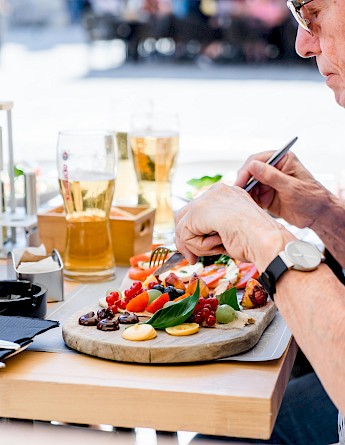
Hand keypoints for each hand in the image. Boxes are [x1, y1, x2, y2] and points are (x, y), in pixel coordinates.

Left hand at [175, 183, 292, 269]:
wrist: (266, 240)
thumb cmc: (257, 241)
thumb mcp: (232, 231)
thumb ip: (213, 230)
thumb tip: (191, 241)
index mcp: (228, 194)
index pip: (198, 211)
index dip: (195, 233)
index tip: (196, 251)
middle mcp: (217, 191)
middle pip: (184, 215)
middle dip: (186, 240)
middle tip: (192, 258)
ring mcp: (208, 198)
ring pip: (184, 226)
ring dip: (196, 245)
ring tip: (217, 247)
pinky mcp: (199, 209)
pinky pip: (185, 234)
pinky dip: (198, 246)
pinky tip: (217, 243)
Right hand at [235, 151, 328, 228]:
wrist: (318, 216)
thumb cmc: (312, 198)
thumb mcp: (292, 187)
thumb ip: (272, 176)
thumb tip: (253, 166)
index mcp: (282, 160)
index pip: (257, 160)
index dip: (246, 171)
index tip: (240, 183)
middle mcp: (273, 169)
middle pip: (250, 172)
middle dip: (244, 183)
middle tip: (240, 194)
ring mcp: (269, 182)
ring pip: (249, 184)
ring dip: (246, 193)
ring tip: (246, 202)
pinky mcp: (266, 195)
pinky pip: (252, 196)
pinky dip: (249, 201)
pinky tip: (251, 206)